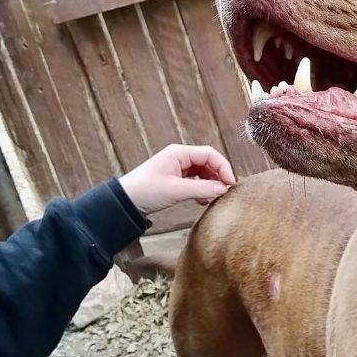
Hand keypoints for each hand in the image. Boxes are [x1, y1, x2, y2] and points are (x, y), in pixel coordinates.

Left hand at [118, 144, 236, 214]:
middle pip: (208, 162)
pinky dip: (202, 189)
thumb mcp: (176, 190)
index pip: (210, 154)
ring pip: (203, 172)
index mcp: (179, 153)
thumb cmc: (145, 191)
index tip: (231, 183)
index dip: (223, 167)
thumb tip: (224, 189)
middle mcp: (180, 157)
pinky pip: (195, 181)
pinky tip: (202, 200)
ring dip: (211, 183)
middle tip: (225, 191)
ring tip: (214, 196)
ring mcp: (178, 168)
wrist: (125, 203)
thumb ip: (202, 189)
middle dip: (218, 175)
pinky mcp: (175, 179)